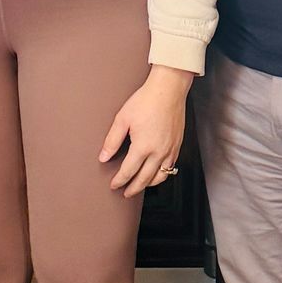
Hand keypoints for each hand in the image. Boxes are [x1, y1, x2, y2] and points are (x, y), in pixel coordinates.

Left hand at [100, 67, 192, 199]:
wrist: (168, 90)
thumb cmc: (146, 101)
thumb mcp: (123, 119)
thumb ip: (112, 140)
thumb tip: (103, 157)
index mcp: (143, 146)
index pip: (128, 171)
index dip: (119, 180)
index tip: (114, 185)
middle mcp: (159, 152)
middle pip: (144, 179)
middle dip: (133, 188)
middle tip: (125, 193)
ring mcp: (170, 150)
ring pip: (160, 177)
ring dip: (148, 184)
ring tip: (139, 186)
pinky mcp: (177, 145)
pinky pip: (170, 168)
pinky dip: (162, 175)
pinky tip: (156, 173)